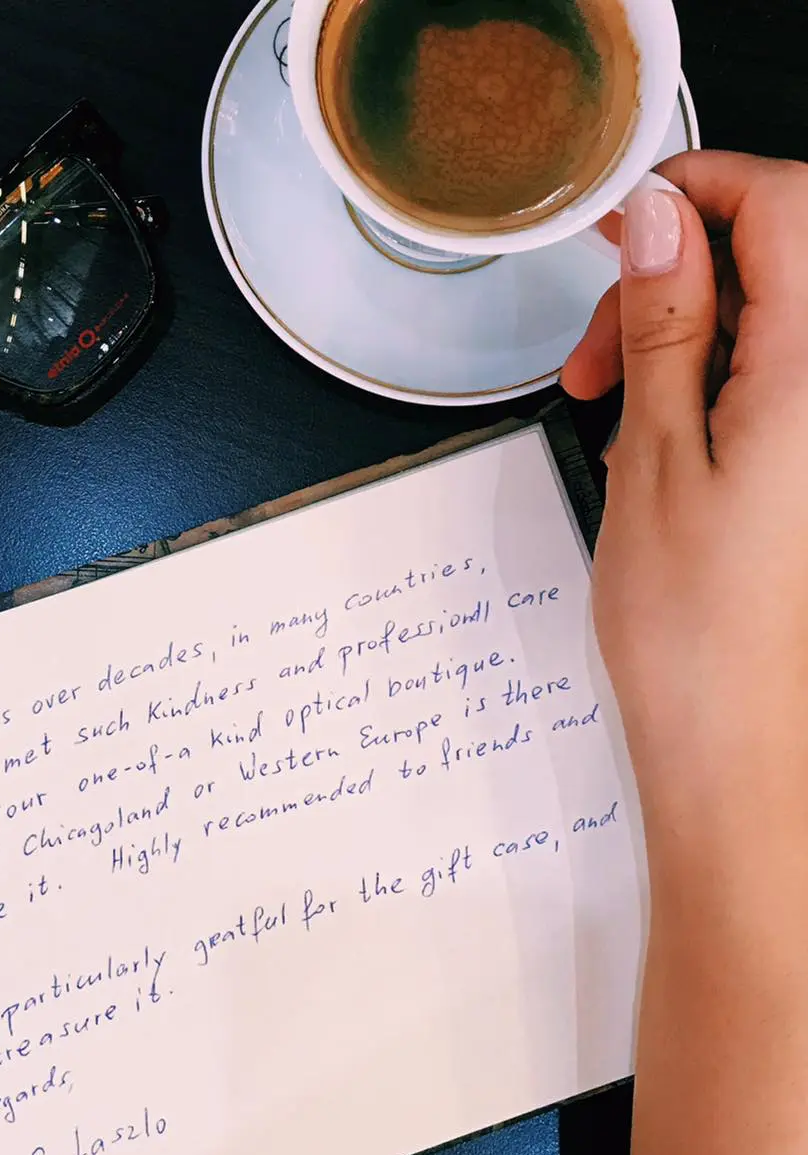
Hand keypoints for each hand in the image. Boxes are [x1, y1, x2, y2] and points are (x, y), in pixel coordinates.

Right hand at [561, 152, 807, 837]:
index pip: (788, 207)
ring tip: (602, 405)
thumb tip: (657, 220)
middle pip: (777, 260)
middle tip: (590, 344)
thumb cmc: (695, 630)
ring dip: (679, 337)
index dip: (702, 190)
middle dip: (674, 276)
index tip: (624, 218)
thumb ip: (663, 323)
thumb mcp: (653, 458)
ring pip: (765, 322)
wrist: (732, 742)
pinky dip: (704, 385)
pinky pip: (769, 381)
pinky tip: (648, 439)